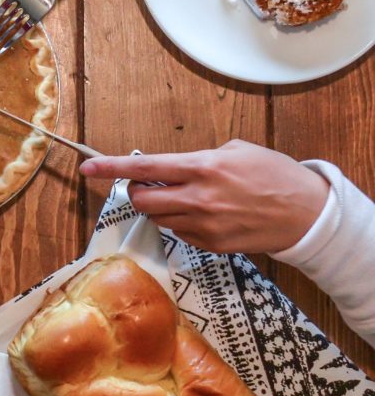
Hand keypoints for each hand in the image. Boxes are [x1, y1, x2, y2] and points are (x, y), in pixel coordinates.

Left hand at [79, 140, 328, 253]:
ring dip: (160, 208)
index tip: (88, 168)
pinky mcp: (210, 244)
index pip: (145, 168)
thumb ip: (199, 158)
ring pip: (158, 219)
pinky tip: (203, 214)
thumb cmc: (274, 175)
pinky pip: (178, 233)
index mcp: (202, 168)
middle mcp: (197, 198)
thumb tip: (174, 168)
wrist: (306, 214)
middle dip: (138, 193)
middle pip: (142, 201)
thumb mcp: (237, 150)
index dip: (112, 168)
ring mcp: (203, 225)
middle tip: (147, 186)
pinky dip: (180, 223)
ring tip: (184, 198)